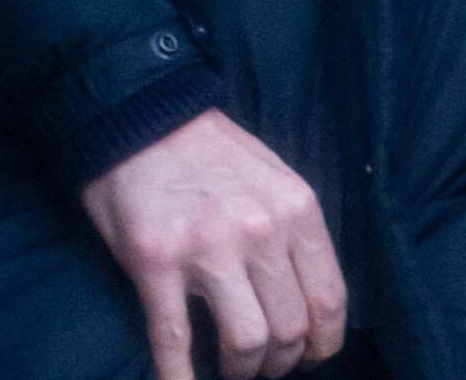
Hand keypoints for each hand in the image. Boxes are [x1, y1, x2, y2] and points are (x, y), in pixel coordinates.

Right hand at [80, 108, 347, 379]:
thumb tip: (306, 299)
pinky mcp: (155, 262)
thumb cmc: (205, 148)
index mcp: (295, 209)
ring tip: (230, 368)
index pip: (329, 302)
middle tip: (262, 363)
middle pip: (289, 330)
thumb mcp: (271, 175)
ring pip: (246, 343)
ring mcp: (206, 248)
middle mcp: (259, 230)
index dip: (323, 344)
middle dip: (279, 361)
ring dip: (241, 370)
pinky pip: (174, 340)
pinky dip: (181, 377)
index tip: (309, 356)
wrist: (136, 111)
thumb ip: (293, 231)